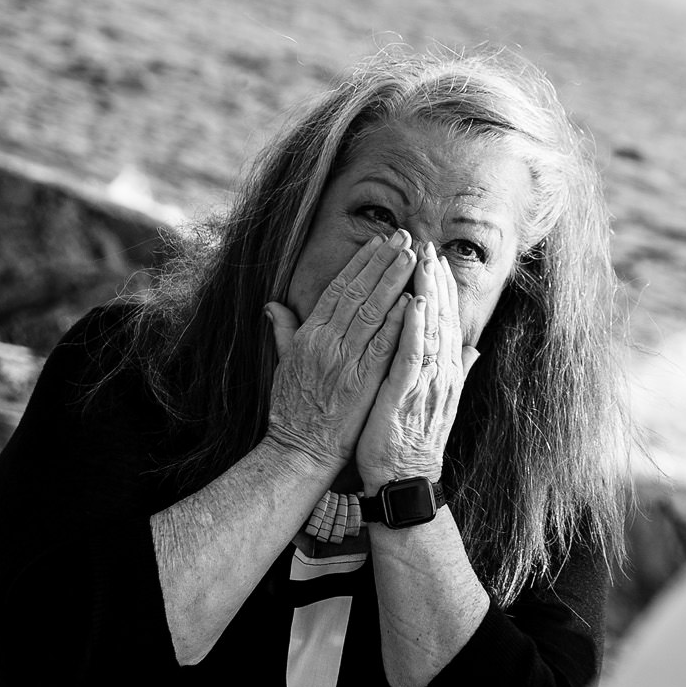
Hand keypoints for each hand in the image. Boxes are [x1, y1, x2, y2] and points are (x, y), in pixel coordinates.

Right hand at [263, 231, 415, 471]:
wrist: (299, 450)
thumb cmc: (293, 409)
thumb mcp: (283, 364)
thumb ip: (283, 331)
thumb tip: (272, 304)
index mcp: (310, 335)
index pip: (338, 289)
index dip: (360, 263)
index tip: (379, 241)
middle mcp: (326, 342)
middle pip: (358, 293)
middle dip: (383, 262)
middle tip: (405, 236)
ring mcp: (344, 361)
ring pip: (372, 312)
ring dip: (394, 281)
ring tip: (413, 256)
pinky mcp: (363, 381)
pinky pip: (383, 345)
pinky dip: (397, 322)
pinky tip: (412, 300)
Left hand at [356, 241, 479, 491]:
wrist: (405, 480)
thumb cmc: (413, 442)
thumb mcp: (437, 400)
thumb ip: (456, 370)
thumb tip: (474, 348)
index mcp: (446, 371)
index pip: (448, 321)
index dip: (443, 289)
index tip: (436, 260)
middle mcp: (442, 372)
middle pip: (443, 317)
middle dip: (436, 281)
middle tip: (428, 247)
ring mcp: (428, 382)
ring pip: (432, 328)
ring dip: (429, 293)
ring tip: (423, 263)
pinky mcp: (408, 393)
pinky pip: (414, 354)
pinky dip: (416, 327)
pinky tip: (415, 303)